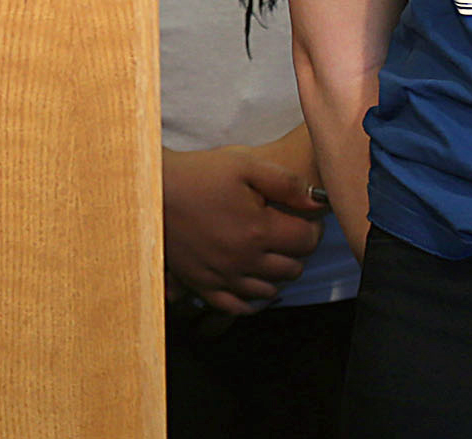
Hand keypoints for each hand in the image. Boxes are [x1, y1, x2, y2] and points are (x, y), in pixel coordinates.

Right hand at [161, 144, 325, 314]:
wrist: (153, 190)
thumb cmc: (198, 174)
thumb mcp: (244, 165)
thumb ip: (286, 183)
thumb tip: (319, 200)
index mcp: (258, 230)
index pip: (307, 241)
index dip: (311, 228)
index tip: (303, 218)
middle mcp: (244, 260)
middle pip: (292, 268)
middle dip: (295, 251)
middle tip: (284, 233)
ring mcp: (223, 277)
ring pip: (269, 290)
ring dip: (275, 274)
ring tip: (266, 253)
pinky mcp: (203, 285)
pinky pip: (237, 307)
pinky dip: (251, 299)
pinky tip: (250, 282)